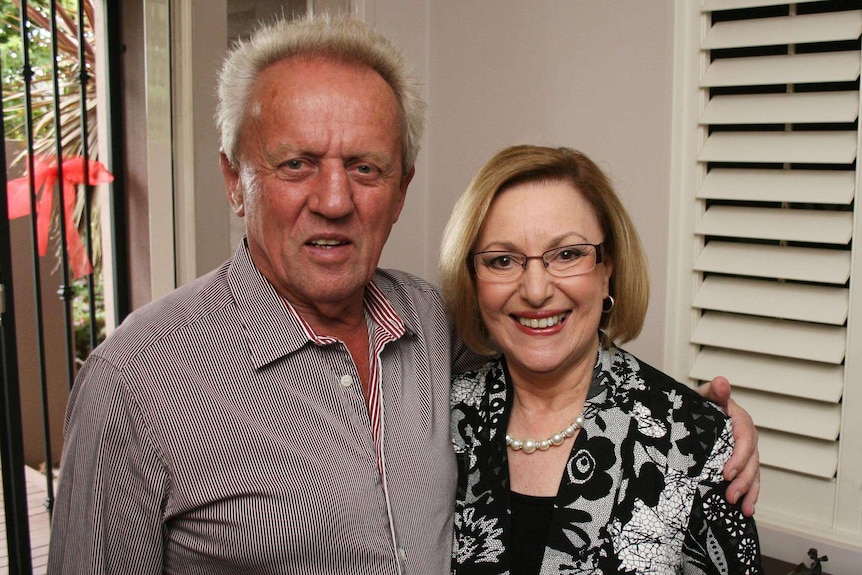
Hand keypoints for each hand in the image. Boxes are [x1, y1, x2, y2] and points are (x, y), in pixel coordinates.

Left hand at [698, 376, 759, 515]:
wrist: (690, 413)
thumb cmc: (696, 405)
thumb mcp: (701, 396)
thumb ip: (713, 391)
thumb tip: (722, 382)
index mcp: (738, 419)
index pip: (744, 438)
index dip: (739, 456)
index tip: (726, 473)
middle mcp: (745, 436)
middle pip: (751, 459)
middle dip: (743, 479)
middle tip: (730, 495)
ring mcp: (744, 451)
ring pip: (753, 472)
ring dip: (749, 491)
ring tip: (742, 508)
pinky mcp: (740, 463)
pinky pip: (750, 479)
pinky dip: (750, 494)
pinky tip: (745, 509)